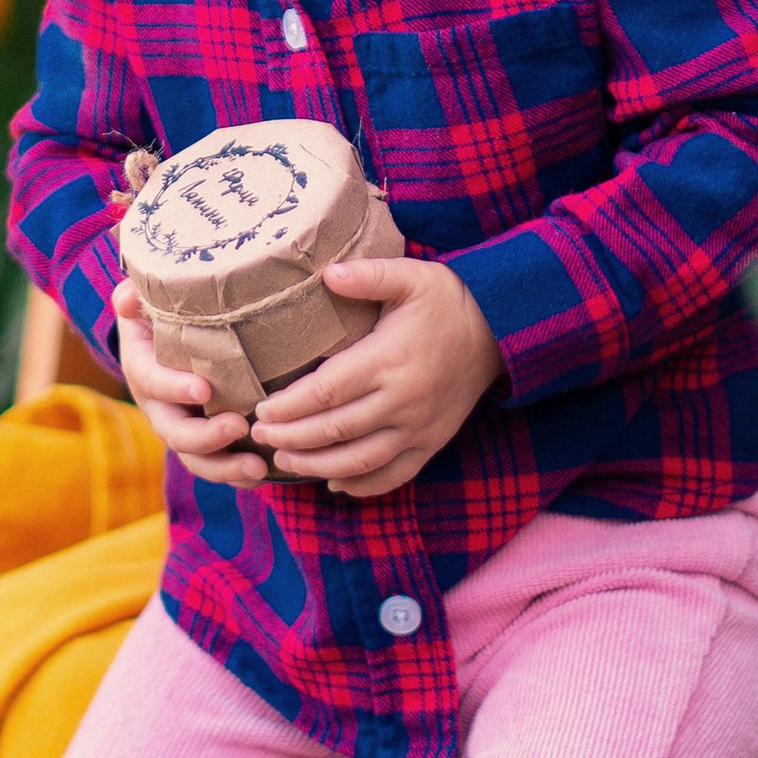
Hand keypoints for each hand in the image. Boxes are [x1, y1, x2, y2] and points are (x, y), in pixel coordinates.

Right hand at [112, 278, 269, 487]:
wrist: (173, 331)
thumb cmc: (165, 309)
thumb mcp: (148, 295)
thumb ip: (136, 294)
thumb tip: (126, 301)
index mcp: (142, 367)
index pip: (151, 381)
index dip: (173, 387)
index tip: (204, 389)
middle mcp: (158, 405)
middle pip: (174, 432)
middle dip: (205, 437)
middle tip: (238, 426)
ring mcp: (181, 426)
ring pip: (195, 458)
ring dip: (224, 468)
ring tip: (257, 468)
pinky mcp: (204, 439)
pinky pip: (216, 464)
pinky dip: (236, 475)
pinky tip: (264, 473)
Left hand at [251, 259, 504, 499]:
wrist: (500, 331)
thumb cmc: (447, 300)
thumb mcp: (411, 274)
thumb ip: (368, 275)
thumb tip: (325, 272)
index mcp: (390, 359)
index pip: (326, 391)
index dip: (289, 406)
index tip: (261, 409)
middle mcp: (403, 400)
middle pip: (335, 430)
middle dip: (290, 438)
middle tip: (258, 436)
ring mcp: (419, 427)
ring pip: (359, 460)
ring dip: (316, 465)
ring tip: (283, 461)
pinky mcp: (432, 443)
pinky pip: (394, 475)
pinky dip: (362, 485)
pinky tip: (334, 482)